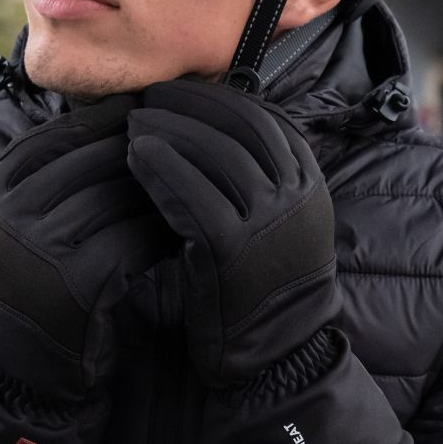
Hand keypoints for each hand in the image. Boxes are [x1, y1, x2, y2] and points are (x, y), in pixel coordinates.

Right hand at [0, 95, 173, 400]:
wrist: (28, 356)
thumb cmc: (43, 273)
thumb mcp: (32, 214)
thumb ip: (64, 166)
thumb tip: (133, 103)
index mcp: (2, 186)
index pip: (68, 132)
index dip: (118, 123)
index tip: (159, 121)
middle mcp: (13, 213)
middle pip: (99, 160)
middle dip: (150, 155)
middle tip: (194, 150)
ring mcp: (42, 250)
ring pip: (123, 197)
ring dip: (165, 191)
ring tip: (197, 187)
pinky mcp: (76, 285)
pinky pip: (136, 241)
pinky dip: (165, 233)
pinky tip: (186, 233)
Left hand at [126, 79, 340, 385]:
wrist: (277, 350)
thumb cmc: (261, 282)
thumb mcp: (278, 221)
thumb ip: (258, 176)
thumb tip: (208, 126)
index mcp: (308, 183)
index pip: (262, 118)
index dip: (215, 99)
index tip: (177, 93)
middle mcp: (295, 196)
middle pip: (239, 127)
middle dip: (189, 106)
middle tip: (148, 99)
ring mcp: (268, 222)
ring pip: (216, 154)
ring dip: (170, 131)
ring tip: (134, 123)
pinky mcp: (234, 250)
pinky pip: (194, 195)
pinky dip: (163, 169)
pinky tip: (136, 156)